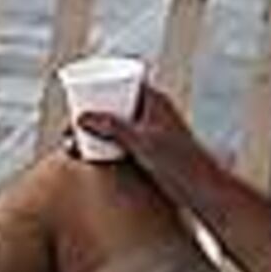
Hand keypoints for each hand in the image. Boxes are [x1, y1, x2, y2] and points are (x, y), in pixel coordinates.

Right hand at [78, 80, 204, 189]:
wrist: (202, 189)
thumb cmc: (178, 162)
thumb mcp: (141, 142)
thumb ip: (111, 127)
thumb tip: (80, 117)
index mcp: (154, 99)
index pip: (120, 82)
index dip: (95, 86)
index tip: (73, 98)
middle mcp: (151, 112)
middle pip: (112, 104)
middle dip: (88, 114)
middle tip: (67, 129)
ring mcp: (150, 131)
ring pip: (114, 125)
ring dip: (92, 133)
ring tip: (71, 148)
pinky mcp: (149, 151)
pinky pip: (119, 142)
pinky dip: (102, 146)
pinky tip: (88, 158)